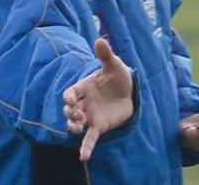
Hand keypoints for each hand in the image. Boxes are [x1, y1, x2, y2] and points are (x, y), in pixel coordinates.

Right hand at [63, 38, 133, 161]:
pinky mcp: (98, 127)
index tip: (71, 100)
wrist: (130, 93)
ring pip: (75, 124)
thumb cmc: (119, 77)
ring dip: (73, 127)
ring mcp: (89, 116)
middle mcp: (83, 103)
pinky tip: (83, 157)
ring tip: (78, 128)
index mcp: (83, 87)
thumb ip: (106, 55)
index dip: (68, 97)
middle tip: (77, 114)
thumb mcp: (115, 65)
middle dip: (70, 112)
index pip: (70, 93)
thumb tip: (100, 39)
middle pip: (69, 109)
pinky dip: (86, 148)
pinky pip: (90, 138)